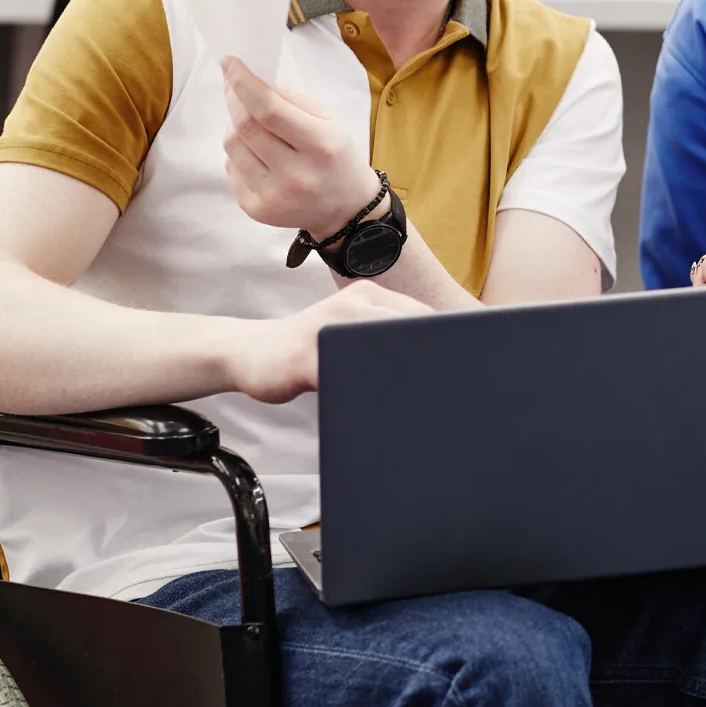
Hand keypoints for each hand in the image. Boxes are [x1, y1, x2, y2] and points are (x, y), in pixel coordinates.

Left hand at [221, 57, 377, 238]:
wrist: (345, 208)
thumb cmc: (335, 157)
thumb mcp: (327, 121)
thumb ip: (290, 99)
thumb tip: (251, 80)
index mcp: (320, 146)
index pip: (269, 110)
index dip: (244, 83)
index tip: (230, 62)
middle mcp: (296, 175)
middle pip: (245, 126)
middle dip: (233, 99)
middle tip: (233, 85)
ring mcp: (274, 196)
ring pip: (232, 146)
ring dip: (235, 127)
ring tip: (254, 127)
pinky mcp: (257, 210)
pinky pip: (231, 168)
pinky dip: (238, 153)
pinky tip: (258, 155)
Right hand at [229, 282, 430, 402]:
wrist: (248, 351)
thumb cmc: (307, 347)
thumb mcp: (351, 331)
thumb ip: (385, 338)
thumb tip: (440, 360)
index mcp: (368, 296)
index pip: (422, 318)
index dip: (444, 346)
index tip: (457, 371)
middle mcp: (351, 305)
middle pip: (407, 331)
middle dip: (429, 363)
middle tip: (444, 394)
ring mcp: (327, 330)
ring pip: (379, 352)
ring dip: (400, 379)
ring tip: (415, 406)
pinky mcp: (304, 359)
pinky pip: (341, 377)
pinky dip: (361, 393)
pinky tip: (371, 410)